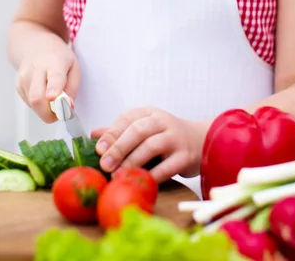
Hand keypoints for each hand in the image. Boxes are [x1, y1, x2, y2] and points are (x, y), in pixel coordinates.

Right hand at [16, 47, 79, 122]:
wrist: (35, 45)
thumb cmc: (59, 57)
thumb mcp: (74, 67)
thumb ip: (72, 88)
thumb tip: (68, 107)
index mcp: (55, 62)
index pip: (54, 77)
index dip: (53, 88)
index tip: (52, 97)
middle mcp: (36, 69)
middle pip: (37, 97)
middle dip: (49, 113)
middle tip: (61, 112)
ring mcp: (24, 77)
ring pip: (32, 104)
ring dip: (45, 110)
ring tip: (54, 99)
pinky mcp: (18, 86)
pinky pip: (29, 103)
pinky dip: (39, 105)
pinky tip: (43, 92)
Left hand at [91, 107, 206, 182]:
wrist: (201, 141)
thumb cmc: (166, 136)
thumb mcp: (144, 128)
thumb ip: (120, 132)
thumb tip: (94, 135)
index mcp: (149, 113)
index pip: (127, 118)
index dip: (112, 133)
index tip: (98, 149)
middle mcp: (162, 121)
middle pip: (138, 131)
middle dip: (119, 147)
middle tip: (105, 164)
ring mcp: (175, 138)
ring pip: (151, 146)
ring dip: (132, 161)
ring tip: (118, 175)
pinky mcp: (185, 156)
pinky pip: (167, 167)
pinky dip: (152, 175)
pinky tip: (140, 182)